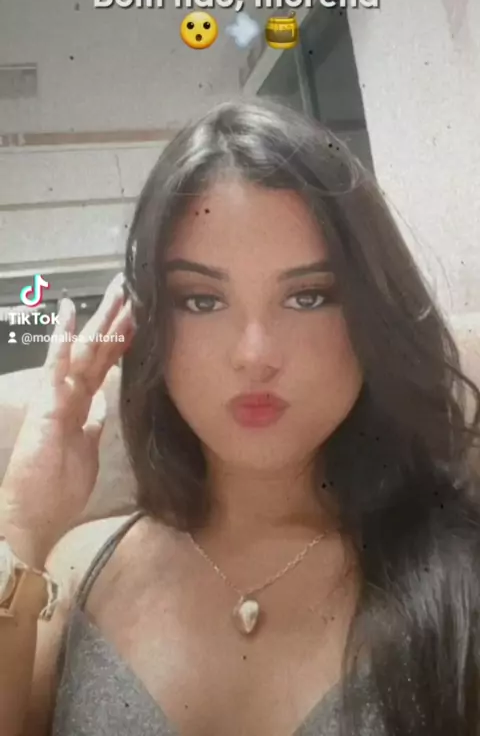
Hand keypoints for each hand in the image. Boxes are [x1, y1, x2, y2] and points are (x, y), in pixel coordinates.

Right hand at [0, 273, 133, 558]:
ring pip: (84, 349)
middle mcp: (67, 394)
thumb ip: (92, 427)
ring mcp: (56, 396)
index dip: (121, 341)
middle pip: (97, 349)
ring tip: (116, 290)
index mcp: (78, 405)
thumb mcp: (85, 452)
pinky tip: (70, 312)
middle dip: (114, 319)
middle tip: (130, 287)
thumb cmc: (55, 489)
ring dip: (101, 320)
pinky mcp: (48, 403)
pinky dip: (63, 338)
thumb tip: (103, 410)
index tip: (138, 317)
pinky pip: (58, 365)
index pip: (104, 365)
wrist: (31, 515)